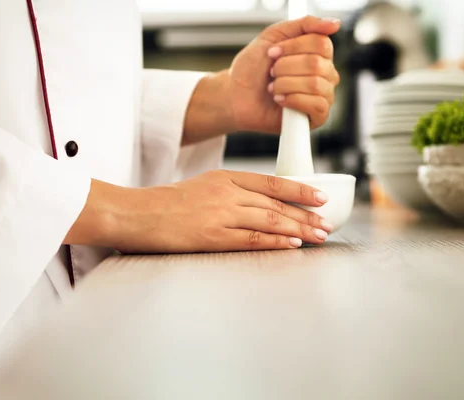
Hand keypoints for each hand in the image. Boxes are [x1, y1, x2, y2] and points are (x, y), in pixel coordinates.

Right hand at [65, 172, 333, 253]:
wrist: (136, 214)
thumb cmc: (168, 203)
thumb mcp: (203, 186)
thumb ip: (232, 192)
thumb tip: (264, 204)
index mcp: (225, 177)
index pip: (272, 181)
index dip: (300, 189)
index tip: (321, 196)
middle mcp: (227, 193)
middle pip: (276, 203)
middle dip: (306, 214)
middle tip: (326, 224)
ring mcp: (220, 214)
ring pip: (269, 220)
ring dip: (298, 229)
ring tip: (318, 236)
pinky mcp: (212, 237)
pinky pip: (250, 239)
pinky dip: (274, 242)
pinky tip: (290, 245)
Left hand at [227, 16, 340, 132]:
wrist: (236, 96)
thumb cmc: (253, 69)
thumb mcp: (273, 36)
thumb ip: (304, 25)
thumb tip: (333, 24)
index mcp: (318, 54)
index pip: (321, 44)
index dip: (293, 47)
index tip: (272, 52)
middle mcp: (325, 74)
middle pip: (317, 64)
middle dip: (285, 67)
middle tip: (271, 72)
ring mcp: (323, 95)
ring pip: (315, 84)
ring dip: (285, 84)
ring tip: (273, 88)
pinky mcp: (317, 117)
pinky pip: (317, 105)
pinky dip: (292, 100)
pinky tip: (280, 100)